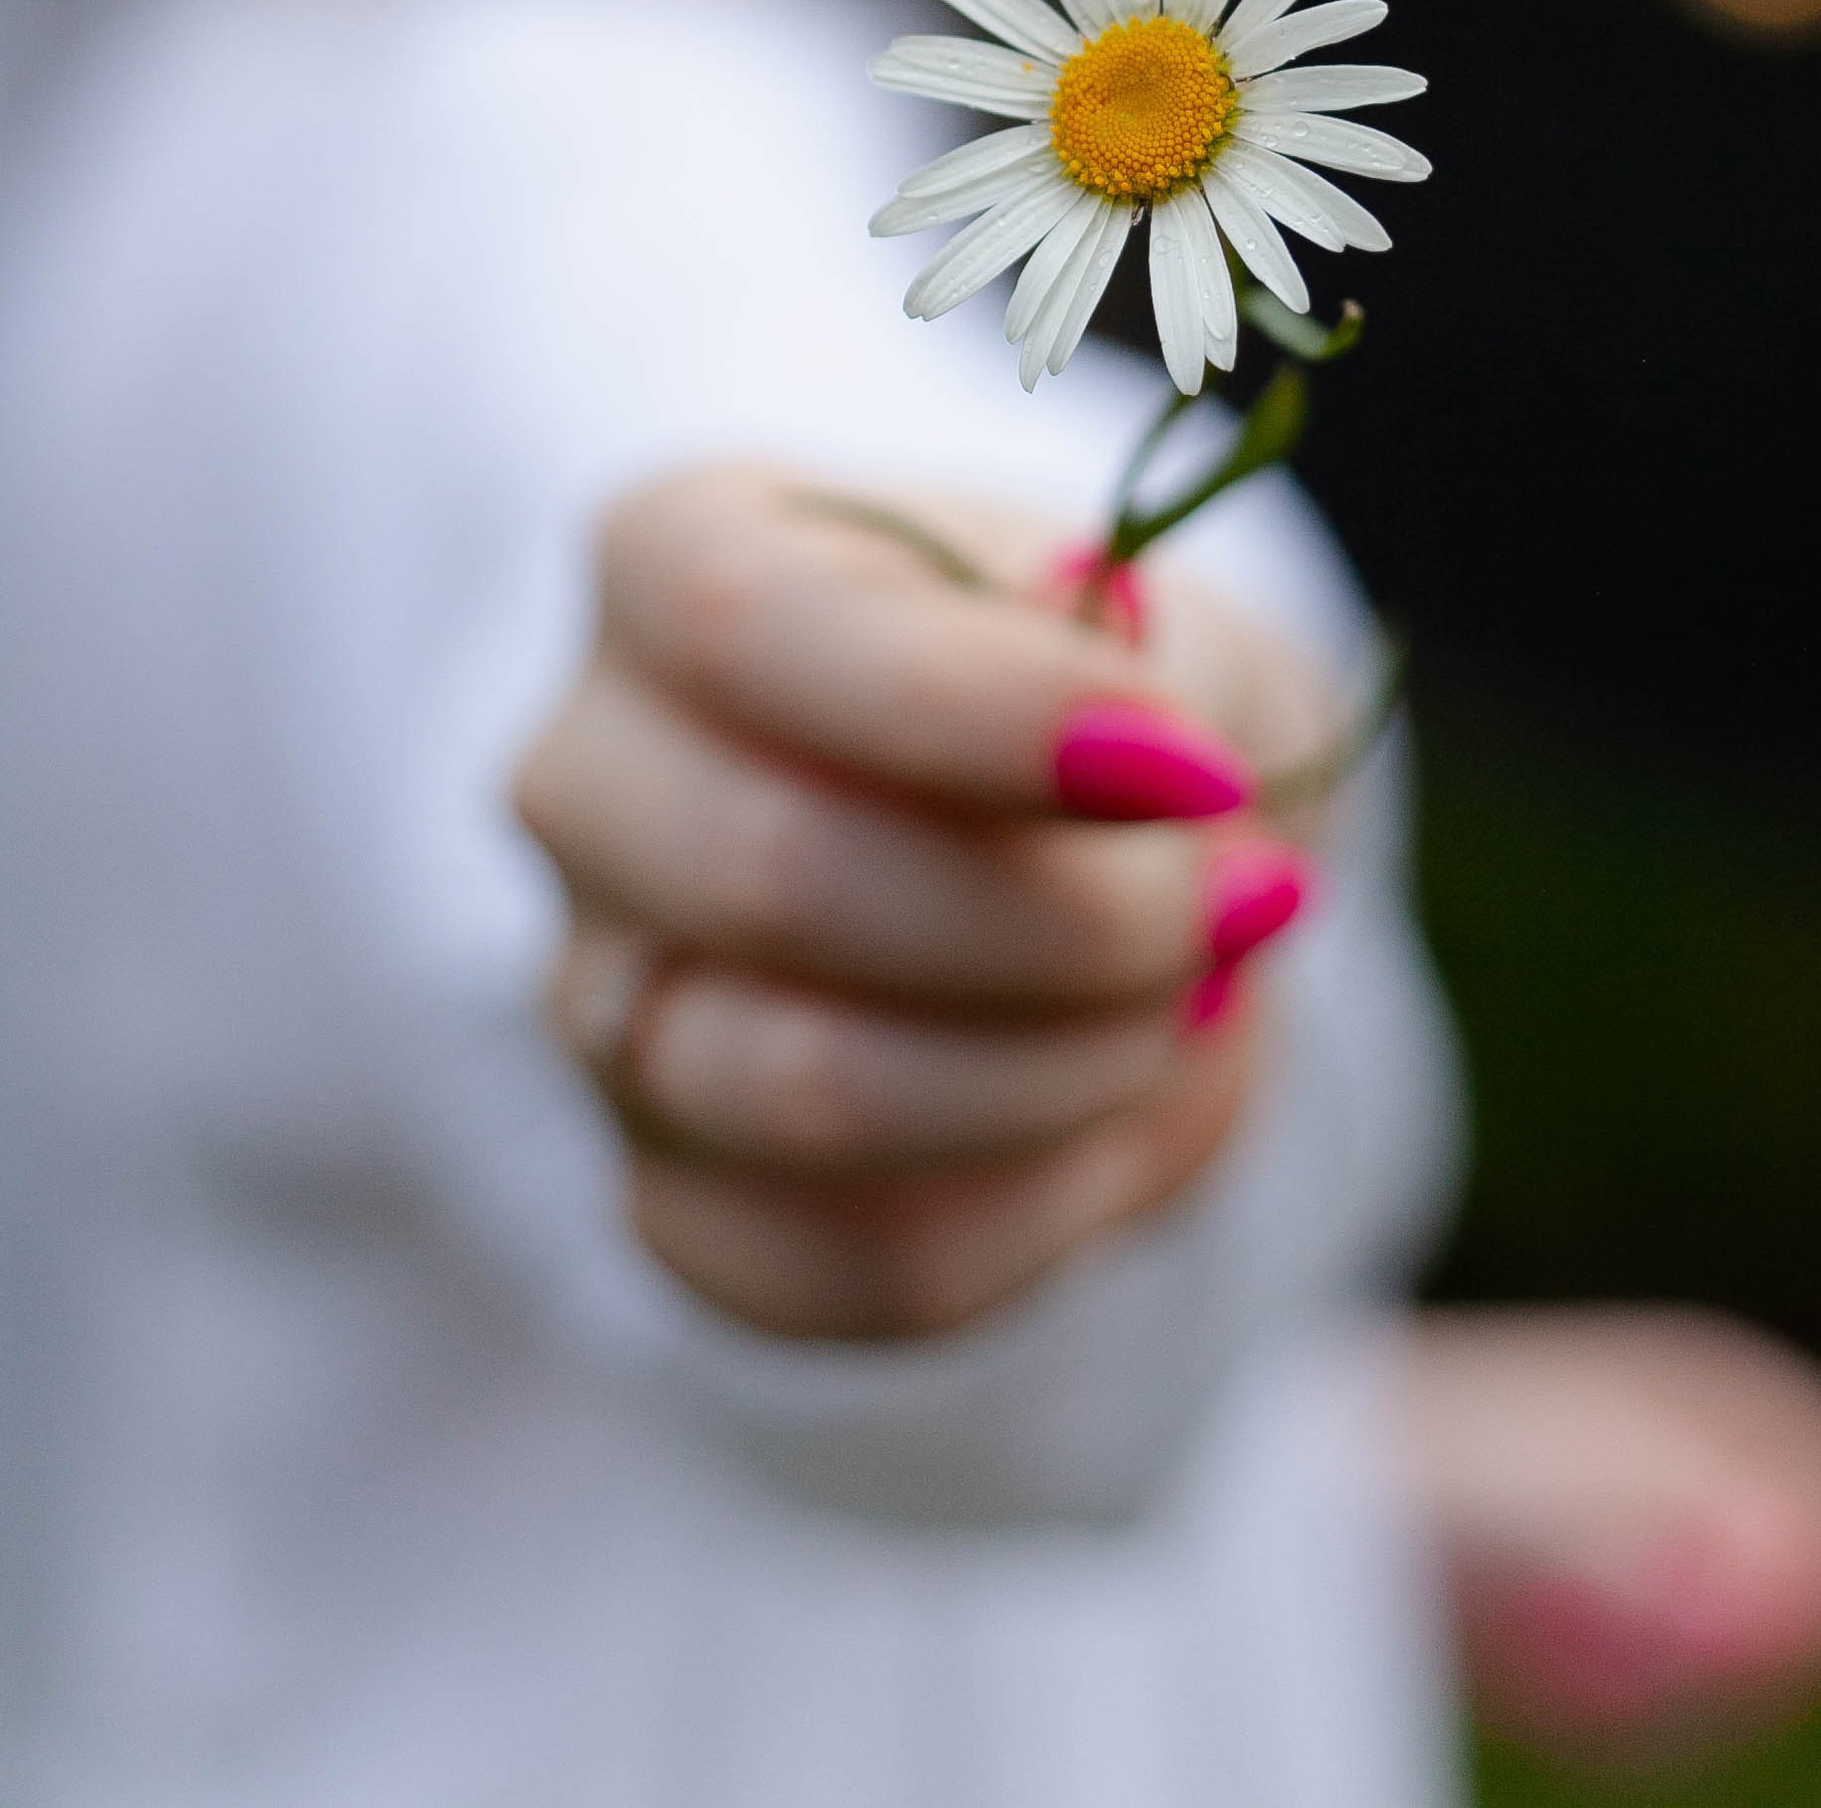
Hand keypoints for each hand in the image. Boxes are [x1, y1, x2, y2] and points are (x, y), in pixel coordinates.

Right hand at [513, 462, 1337, 1341]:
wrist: (1067, 847)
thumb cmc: (1094, 682)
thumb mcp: (1162, 612)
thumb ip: (1163, 663)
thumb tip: (1149, 749)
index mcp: (666, 558)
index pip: (743, 624)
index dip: (984, 712)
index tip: (1191, 770)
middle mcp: (586, 778)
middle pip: (766, 871)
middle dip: (1065, 918)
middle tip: (1233, 905)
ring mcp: (599, 1006)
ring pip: (803, 1092)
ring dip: (1066, 1070)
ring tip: (1185, 1006)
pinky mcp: (669, 1200)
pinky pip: (857, 1264)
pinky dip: (1046, 1211)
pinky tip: (1113, 1116)